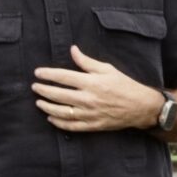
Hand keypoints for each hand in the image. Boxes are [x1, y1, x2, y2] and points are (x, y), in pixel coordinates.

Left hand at [34, 45, 161, 131]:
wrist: (142, 107)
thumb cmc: (125, 85)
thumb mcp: (107, 69)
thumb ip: (87, 61)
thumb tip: (72, 50)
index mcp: (91, 82)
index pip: (63, 76)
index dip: (47, 74)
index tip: (38, 73)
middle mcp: (88, 98)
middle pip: (58, 94)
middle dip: (43, 90)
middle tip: (35, 87)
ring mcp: (90, 113)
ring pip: (61, 111)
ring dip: (47, 107)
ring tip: (39, 102)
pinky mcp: (93, 125)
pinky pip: (71, 126)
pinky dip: (59, 123)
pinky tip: (51, 118)